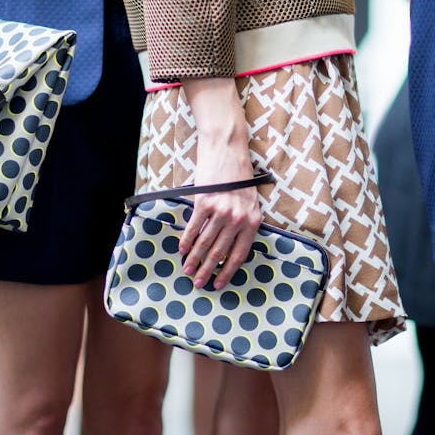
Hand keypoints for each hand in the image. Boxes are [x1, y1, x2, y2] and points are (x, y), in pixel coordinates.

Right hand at [179, 78, 261, 288]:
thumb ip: (242, 223)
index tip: (219, 284)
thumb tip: (227, 247)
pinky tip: (181, 250)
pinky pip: (193, 227)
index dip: (228, 272)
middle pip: (220, 252)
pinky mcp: (204, 202)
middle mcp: (238, 219)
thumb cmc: (238, 176)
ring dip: (194, 259)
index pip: (239, 254)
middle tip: (198, 284)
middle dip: (208, 270)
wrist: (228, 150)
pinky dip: (186, 240)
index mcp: (252, 221)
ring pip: (205, 243)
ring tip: (187, 270)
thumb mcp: (248, 201)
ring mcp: (221, 211)